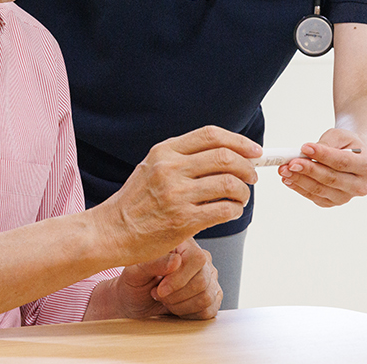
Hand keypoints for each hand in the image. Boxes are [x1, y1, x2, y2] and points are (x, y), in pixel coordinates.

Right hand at [94, 125, 258, 263]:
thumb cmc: (135, 201)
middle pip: (225, 158)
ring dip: (243, 192)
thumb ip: (182, 157)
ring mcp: (177, 195)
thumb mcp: (151, 166)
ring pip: (229, 184)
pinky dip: (235, 210)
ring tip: (241, 197)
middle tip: (252, 176)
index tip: (254, 150)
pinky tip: (230, 211)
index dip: (239, 141)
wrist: (112, 231)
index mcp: (165, 151)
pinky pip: (224, 211)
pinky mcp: (183, 221)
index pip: (211, 135)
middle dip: (247, 167)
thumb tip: (225, 152)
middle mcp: (171, 169)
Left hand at [113, 240, 221, 320]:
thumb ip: (153, 263)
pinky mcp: (213, 296)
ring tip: (166, 300)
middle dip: (176, 296)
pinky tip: (176, 307)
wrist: (136, 302)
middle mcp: (201, 258)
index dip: (179, 279)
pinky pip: (209, 310)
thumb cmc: (134, 283)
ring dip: (180, 306)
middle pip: (202, 281)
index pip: (196, 259)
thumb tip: (176, 261)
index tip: (160, 289)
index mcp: (183, 243)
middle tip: (158, 294)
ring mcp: (209, 277)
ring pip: (206, 297)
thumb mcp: (135, 272)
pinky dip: (188, 314)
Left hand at [277, 128, 366, 207]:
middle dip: (308, 170)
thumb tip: (308, 152)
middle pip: (331, 179)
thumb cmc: (346, 145)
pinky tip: (288, 179)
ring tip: (284, 170)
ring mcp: (346, 197)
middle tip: (290, 162)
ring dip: (299, 180)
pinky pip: (314, 196)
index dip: (323, 155)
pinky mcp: (332, 202)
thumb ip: (326, 143)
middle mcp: (359, 185)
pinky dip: (299, 187)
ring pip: (320, 190)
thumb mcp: (340, 136)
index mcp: (366, 165)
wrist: (353, 158)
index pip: (342, 162)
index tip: (304, 147)